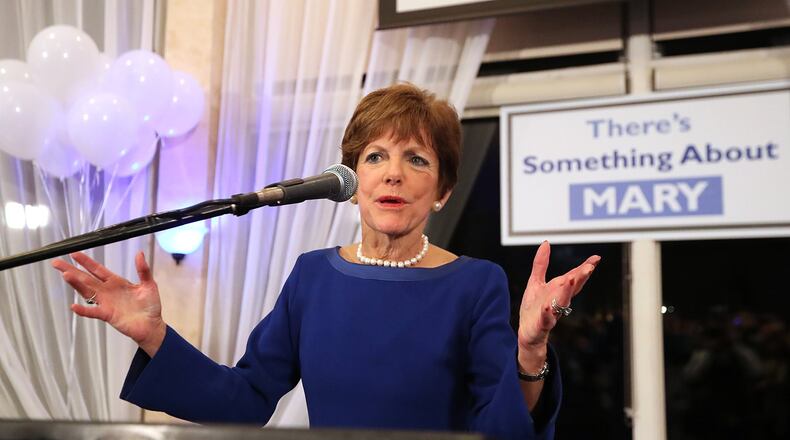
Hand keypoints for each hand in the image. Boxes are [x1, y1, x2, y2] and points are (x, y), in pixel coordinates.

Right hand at [52, 251, 165, 355]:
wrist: (152, 325)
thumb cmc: (150, 306)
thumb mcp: (149, 285)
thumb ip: (143, 270)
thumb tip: (140, 253)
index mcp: (116, 282)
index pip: (98, 269)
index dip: (86, 262)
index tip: (73, 253)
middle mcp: (108, 291)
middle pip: (86, 278)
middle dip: (72, 270)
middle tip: (56, 263)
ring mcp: (106, 303)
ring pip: (87, 291)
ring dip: (76, 284)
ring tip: (66, 275)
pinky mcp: (108, 315)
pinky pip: (93, 312)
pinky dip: (84, 310)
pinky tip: (74, 306)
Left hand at [517, 241, 599, 366]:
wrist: (528, 332)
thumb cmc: (534, 307)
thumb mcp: (536, 281)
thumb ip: (541, 263)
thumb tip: (546, 243)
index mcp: (559, 289)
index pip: (574, 277)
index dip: (585, 268)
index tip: (596, 258)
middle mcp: (559, 300)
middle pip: (572, 288)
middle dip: (580, 278)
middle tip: (590, 267)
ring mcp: (552, 312)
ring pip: (562, 302)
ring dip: (566, 292)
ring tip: (570, 280)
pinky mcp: (542, 323)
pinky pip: (546, 318)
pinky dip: (547, 314)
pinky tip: (547, 308)